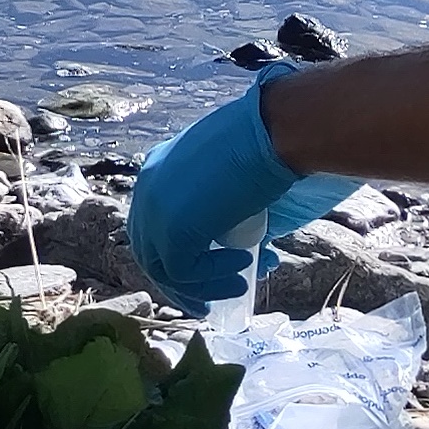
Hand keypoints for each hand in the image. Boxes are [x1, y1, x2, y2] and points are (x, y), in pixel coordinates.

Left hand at [126, 65, 358, 309]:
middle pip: (150, 249)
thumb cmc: (272, 151)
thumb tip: (251, 260)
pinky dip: (210, 280)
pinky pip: (180, 272)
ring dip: (202, 286)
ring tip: (239, 284)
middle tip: (219, 294)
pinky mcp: (172, 228)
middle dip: (186, 281)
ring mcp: (156, 207)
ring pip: (162, 267)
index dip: (184, 252)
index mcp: (162, 167)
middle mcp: (150, 186)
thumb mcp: (241, 190)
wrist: (278, 134)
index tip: (218, 268)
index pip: (155, 223)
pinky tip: (242, 264)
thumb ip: (233, 225)